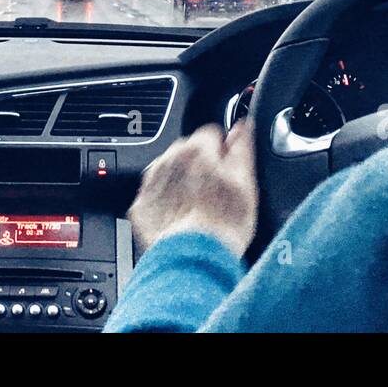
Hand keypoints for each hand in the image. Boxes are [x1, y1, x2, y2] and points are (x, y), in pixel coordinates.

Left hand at [128, 121, 256, 258]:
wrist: (193, 260)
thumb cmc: (222, 225)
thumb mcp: (245, 182)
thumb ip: (242, 148)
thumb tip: (242, 127)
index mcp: (195, 149)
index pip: (212, 133)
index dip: (224, 153)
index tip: (228, 172)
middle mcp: (168, 160)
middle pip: (188, 151)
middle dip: (201, 166)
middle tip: (215, 194)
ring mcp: (151, 183)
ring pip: (171, 171)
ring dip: (183, 182)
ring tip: (199, 208)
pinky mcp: (142, 206)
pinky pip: (157, 194)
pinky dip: (167, 201)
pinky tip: (183, 218)